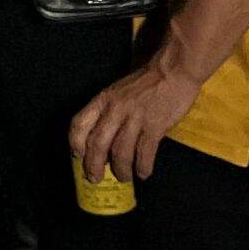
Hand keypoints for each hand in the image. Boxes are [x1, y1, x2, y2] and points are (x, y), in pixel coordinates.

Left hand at [71, 56, 199, 184]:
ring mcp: (135, 118)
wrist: (172, 70)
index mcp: (103, 100)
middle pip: (97, 143)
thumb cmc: (146, 82)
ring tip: (124, 177)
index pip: (80, 123)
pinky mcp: (155, 126)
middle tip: (94, 179)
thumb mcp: (118, 92)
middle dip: (93, 165)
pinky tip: (143, 173)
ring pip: (120, 152)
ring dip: (120, 170)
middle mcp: (115, 109)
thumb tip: (104, 140)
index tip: (77, 156)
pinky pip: (144, 152)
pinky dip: (142, 166)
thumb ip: (109, 112)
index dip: (75, 143)